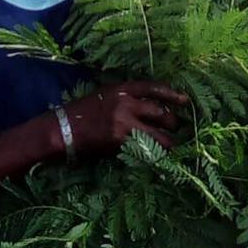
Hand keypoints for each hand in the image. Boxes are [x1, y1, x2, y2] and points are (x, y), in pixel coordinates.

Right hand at [65, 81, 187, 157]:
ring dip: (168, 143)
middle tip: (174, 130)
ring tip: (172, 148)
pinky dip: (154, 155)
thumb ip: (126, 100)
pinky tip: (159, 159)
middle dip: (172, 123)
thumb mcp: (104, 97)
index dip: (172, 94)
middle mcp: (126, 103)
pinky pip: (146, 149)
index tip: (186, 101)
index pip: (153, 88)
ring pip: (159, 135)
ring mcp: (124, 123)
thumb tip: (148, 110)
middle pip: (162, 113)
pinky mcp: (121, 142)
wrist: (61, 129)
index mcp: (122, 89)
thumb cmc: (81, 114)